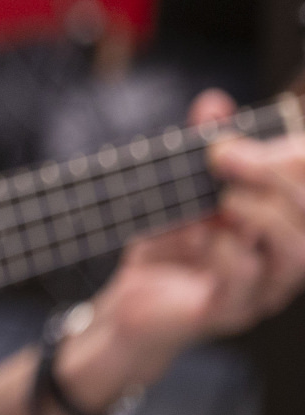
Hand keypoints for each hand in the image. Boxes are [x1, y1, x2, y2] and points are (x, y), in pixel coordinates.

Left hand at [60, 89, 304, 406]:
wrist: (127, 305)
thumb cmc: (167, 247)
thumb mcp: (180, 193)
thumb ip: (198, 151)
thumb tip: (214, 103)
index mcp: (279, 228)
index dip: (300, 161)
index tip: (282, 134)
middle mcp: (280, 260)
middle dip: (275, 178)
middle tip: (227, 153)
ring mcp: (260, 290)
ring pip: (293, 255)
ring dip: (263, 216)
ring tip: (225, 198)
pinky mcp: (227, 311)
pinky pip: (244, 282)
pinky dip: (228, 252)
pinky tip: (206, 236)